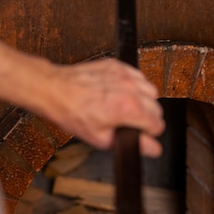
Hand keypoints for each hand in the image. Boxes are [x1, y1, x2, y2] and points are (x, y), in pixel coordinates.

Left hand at [42, 58, 164, 156]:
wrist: (56, 90)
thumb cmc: (73, 113)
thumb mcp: (102, 138)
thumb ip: (134, 144)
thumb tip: (153, 148)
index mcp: (129, 108)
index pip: (158, 124)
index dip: (149, 134)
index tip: (139, 134)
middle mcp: (130, 88)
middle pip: (157, 107)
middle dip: (147, 118)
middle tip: (128, 123)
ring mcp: (124, 73)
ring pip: (150, 90)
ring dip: (143, 100)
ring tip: (124, 107)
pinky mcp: (117, 65)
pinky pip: (137, 76)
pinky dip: (134, 85)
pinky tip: (119, 92)